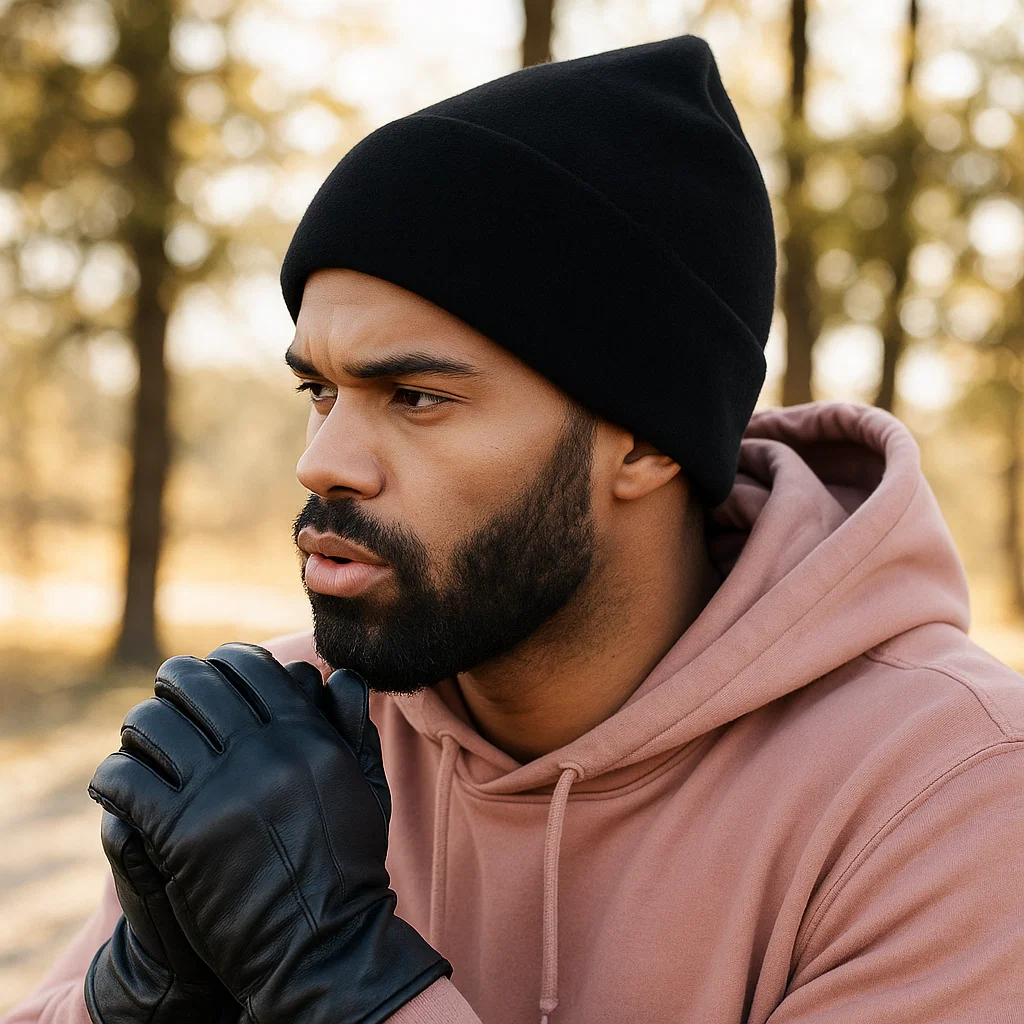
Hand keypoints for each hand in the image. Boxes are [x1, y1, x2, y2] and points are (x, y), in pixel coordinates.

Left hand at [87, 643, 450, 1023]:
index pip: (248, 666)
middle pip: (194, 684)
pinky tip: (118, 785)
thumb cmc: (348, 862)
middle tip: (165, 699)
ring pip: (151, 723)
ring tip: (139, 743)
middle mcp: (262, 750)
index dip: (221, 662)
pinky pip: (125, 778)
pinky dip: (112, 775)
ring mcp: (221, 790)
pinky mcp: (181, 834)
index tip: (209, 675)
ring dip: (139, 727)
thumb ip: (351, 723)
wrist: (325, 943)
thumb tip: (334, 675)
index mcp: (305, 732)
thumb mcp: (366, 783)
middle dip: (172, 683)